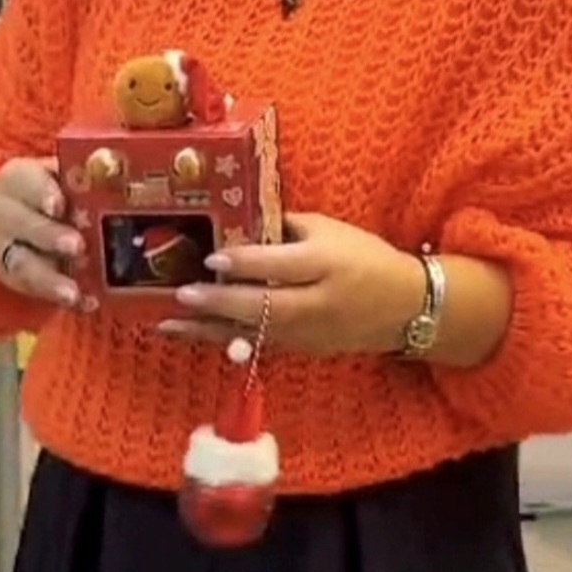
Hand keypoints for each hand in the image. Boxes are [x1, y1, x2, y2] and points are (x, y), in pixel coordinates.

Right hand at [0, 157, 84, 307]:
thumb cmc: (37, 192)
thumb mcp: (49, 175)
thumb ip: (75, 180)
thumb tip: (115, 182)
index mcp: (16, 181)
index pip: (27, 183)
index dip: (42, 193)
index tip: (58, 204)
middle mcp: (3, 216)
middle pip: (21, 225)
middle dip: (49, 236)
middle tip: (77, 245)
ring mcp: (3, 251)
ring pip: (21, 266)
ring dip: (49, 281)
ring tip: (73, 293)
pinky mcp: (12, 279)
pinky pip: (33, 293)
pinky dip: (59, 301)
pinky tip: (84, 304)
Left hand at [157, 213, 425, 356]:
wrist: (404, 308)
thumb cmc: (365, 258)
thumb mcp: (331, 230)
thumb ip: (286, 227)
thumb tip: (241, 221)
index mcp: (325, 264)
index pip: (280, 264)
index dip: (244, 262)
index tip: (211, 258)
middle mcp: (314, 302)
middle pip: (262, 305)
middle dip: (219, 301)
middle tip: (182, 295)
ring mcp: (306, 332)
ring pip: (251, 332)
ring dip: (207, 329)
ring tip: (167, 324)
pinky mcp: (300, 349)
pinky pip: (257, 344)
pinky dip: (223, 339)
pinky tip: (193, 334)